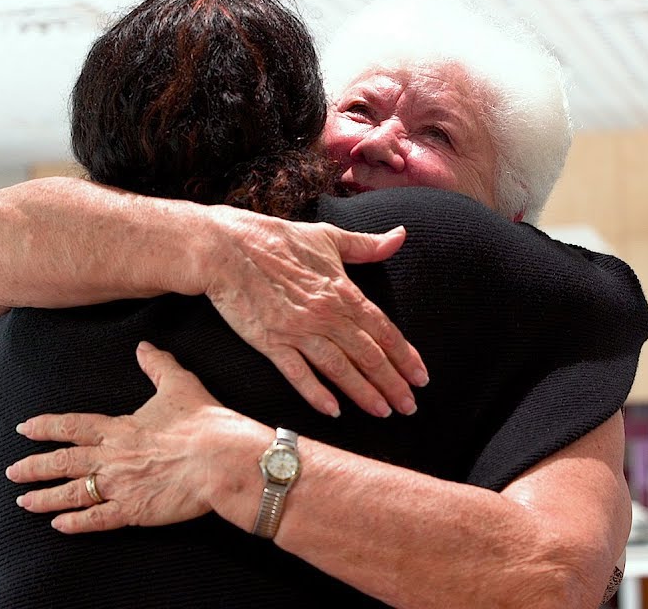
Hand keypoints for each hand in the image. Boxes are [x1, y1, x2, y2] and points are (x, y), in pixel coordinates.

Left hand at [7, 342, 229, 532]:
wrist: (220, 459)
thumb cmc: (204, 422)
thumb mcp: (180, 385)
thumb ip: (158, 366)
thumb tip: (144, 346)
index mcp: (119, 428)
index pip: (72, 426)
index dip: (46, 427)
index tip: (23, 428)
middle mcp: (112, 458)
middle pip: (63, 462)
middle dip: (33, 467)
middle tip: (11, 472)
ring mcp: (120, 486)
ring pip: (72, 493)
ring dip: (44, 498)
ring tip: (23, 502)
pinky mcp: (134, 511)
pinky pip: (96, 519)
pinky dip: (75, 524)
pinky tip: (58, 526)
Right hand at [207, 208, 427, 417]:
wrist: (226, 248)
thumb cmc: (275, 239)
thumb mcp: (327, 237)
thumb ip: (365, 245)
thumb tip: (400, 235)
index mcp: (342, 291)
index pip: (383, 329)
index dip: (405, 355)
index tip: (420, 376)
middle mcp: (326, 314)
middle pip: (368, 355)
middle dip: (392, 383)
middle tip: (410, 406)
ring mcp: (298, 330)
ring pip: (340, 369)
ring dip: (364, 393)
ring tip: (383, 412)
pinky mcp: (271, 342)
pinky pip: (299, 374)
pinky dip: (316, 394)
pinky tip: (334, 410)